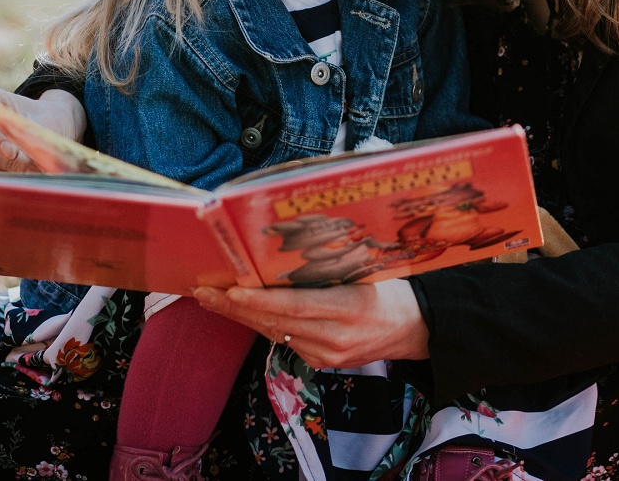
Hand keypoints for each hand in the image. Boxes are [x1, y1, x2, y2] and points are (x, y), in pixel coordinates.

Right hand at [0, 86, 85, 172]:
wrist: (41, 125)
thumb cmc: (43, 119)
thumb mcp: (45, 121)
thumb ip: (36, 136)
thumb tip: (32, 156)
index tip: (12, 153)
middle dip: (3, 161)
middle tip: (30, 168)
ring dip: (5, 172)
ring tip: (32, 173)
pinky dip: (2, 180)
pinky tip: (23, 178)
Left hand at [193, 280, 429, 369]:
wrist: (414, 329)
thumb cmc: (390, 290)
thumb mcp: (364, 273)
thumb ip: (325, 271)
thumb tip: (281, 255)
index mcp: (349, 308)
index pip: (296, 306)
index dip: (260, 300)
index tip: (231, 290)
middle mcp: (335, 337)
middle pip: (276, 322)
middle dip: (236, 307)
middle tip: (204, 292)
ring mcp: (327, 355)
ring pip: (275, 333)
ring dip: (242, 316)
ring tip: (212, 299)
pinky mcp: (322, 363)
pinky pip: (286, 341)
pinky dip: (263, 325)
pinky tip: (243, 312)